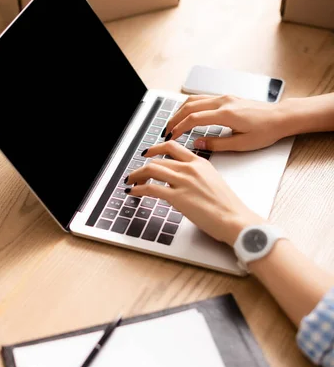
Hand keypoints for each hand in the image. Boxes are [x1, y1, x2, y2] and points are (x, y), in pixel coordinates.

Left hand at [125, 141, 264, 245]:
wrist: (235, 219)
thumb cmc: (228, 206)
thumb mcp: (213, 181)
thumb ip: (197, 176)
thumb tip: (181, 180)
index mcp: (200, 163)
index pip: (173, 147)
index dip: (156, 148)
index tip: (149, 152)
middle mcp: (190, 169)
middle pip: (158, 159)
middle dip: (143, 164)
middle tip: (136, 171)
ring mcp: (183, 182)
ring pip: (151, 170)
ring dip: (137, 174)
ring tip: (131, 181)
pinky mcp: (177, 197)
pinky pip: (151, 188)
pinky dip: (138, 188)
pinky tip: (134, 191)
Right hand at [163, 95, 288, 151]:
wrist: (281, 117)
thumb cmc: (266, 131)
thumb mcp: (241, 144)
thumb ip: (217, 144)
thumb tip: (198, 144)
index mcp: (226, 114)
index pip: (194, 119)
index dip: (179, 128)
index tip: (170, 136)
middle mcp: (223, 102)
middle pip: (189, 106)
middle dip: (174, 118)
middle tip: (166, 131)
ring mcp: (224, 97)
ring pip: (194, 99)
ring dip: (180, 110)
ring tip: (172, 122)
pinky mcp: (227, 98)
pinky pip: (202, 98)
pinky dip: (190, 105)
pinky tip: (186, 113)